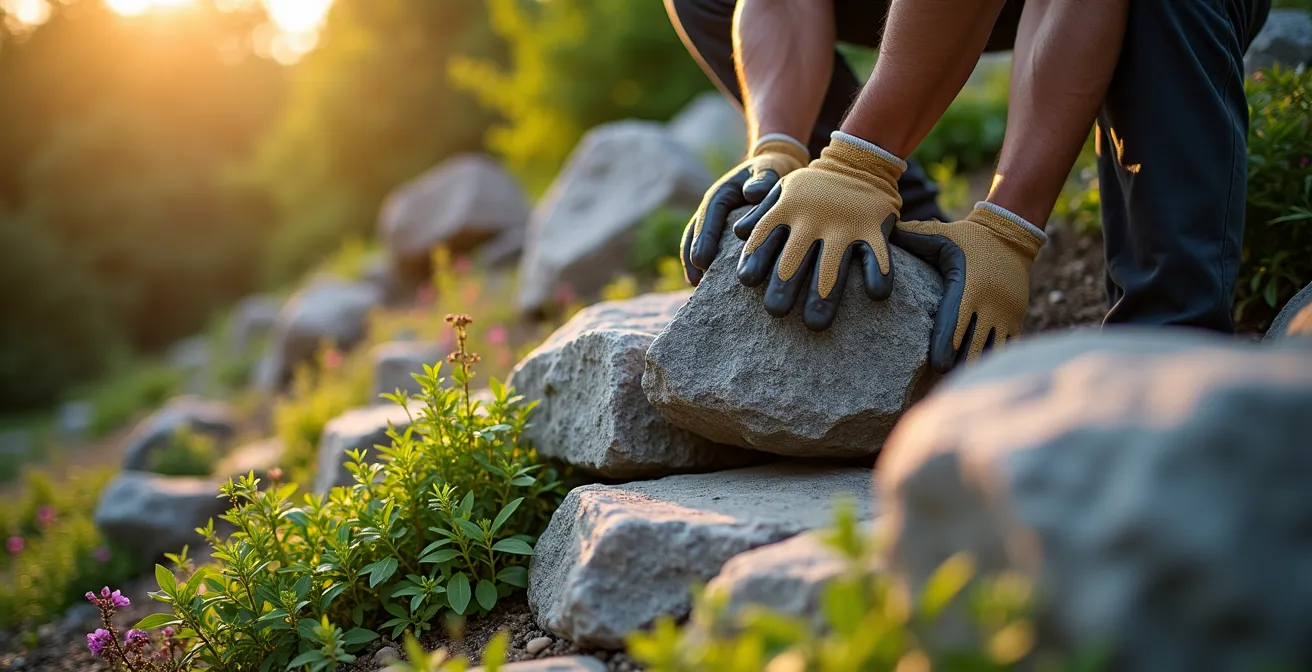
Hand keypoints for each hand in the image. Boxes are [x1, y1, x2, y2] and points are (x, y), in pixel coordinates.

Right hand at [680, 135, 809, 285]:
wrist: (774, 169)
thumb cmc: (773, 170)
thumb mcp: (771, 169)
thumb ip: (763, 179)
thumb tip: (752, 193)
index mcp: (722, 193)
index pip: (709, 215)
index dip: (703, 238)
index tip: (701, 259)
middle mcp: (713, 210)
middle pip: (696, 232)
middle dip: (694, 256)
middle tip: (696, 280)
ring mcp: (716, 223)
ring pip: (697, 243)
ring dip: (695, 264)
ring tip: (697, 286)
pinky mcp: (722, 234)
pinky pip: (710, 250)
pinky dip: (706, 266)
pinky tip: (707, 285)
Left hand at [733, 132, 904, 330]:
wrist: (858, 162)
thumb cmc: (812, 186)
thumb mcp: (782, 189)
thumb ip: (760, 212)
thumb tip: (737, 232)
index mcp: (787, 209)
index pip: (765, 238)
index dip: (755, 259)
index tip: (746, 281)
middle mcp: (813, 219)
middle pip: (794, 259)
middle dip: (783, 287)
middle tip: (775, 312)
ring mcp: (844, 225)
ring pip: (831, 266)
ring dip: (823, 296)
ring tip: (814, 324)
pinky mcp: (873, 228)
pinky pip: (876, 255)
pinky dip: (878, 274)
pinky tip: (875, 295)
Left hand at [892, 203, 1045, 371]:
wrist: (1011, 237)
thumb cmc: (968, 238)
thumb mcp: (942, 235)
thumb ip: (914, 237)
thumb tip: (884, 232)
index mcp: (968, 287)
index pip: (956, 323)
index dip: (946, 347)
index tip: (936, 366)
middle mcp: (989, 304)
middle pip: (974, 344)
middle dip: (958, 365)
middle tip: (941, 383)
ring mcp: (1005, 314)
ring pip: (992, 349)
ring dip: (975, 366)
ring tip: (958, 385)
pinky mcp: (1017, 318)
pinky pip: (1007, 346)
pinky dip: (992, 360)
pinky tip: (978, 375)